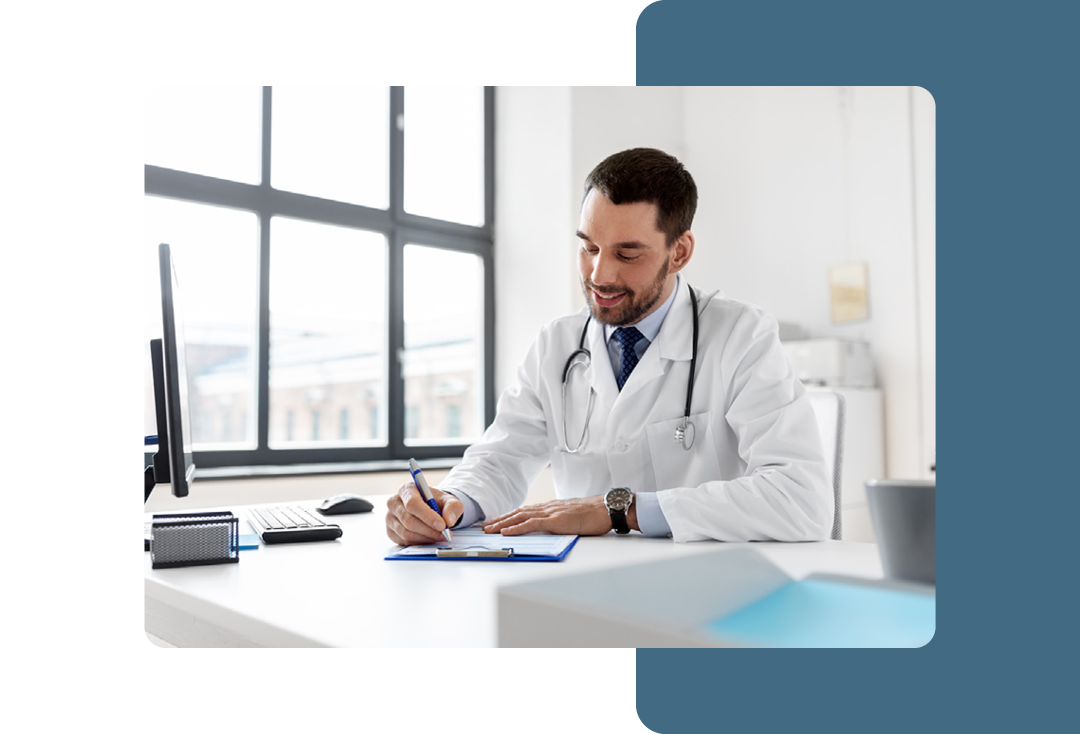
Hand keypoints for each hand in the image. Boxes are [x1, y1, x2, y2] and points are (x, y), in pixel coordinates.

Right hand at [385, 481, 463, 545]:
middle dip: (429, 530)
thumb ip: (452, 507)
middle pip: (408, 520)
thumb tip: (449, 520)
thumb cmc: (436, 502)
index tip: (442, 525)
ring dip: (425, 537)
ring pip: (406, 533)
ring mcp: (390, 518)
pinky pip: (404, 541)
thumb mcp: (448, 500)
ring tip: (440, 536)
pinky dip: (419, 542)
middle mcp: (394, 502)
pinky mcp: (390, 531)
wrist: (429, 508)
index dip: (427, 516)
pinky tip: (429, 538)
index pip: (412, 503)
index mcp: (406, 489)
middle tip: (445, 534)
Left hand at [482, 496, 636, 535]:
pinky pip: (532, 524)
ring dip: (502, 524)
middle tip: (484, 527)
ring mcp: (550, 513)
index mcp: (550, 507)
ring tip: (489, 530)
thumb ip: (559, 519)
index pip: (524, 511)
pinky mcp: (556, 521)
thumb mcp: (571, 516)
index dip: (508, 516)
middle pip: (518, 513)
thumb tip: (550, 526)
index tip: (496, 522)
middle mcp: (547, 508)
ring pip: (520, 517)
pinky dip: (517, 527)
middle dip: (500, 520)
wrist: (606, 508)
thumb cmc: (593, 513)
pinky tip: (506, 532)